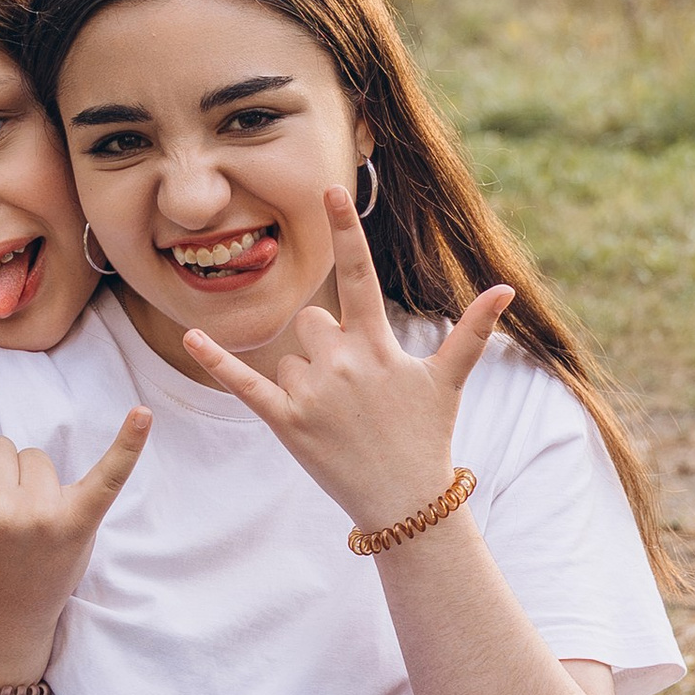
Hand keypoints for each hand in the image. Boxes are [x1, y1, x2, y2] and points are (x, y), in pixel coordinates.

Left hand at [182, 188, 511, 533]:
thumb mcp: (447, 380)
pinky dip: (217, 361)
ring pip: (289, 357)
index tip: (330, 190)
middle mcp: (342, 362)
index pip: (361, 274)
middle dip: (327, 345)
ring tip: (338, 417)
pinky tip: (189, 337)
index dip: (346, 230)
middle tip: (354, 390)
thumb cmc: (426, 437)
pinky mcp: (285, 422)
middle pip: (313, 321)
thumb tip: (506, 288)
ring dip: (306, 378)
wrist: (406, 504)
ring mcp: (312, 392)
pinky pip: (243, 383)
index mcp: (378, 345)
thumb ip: (472, 330)